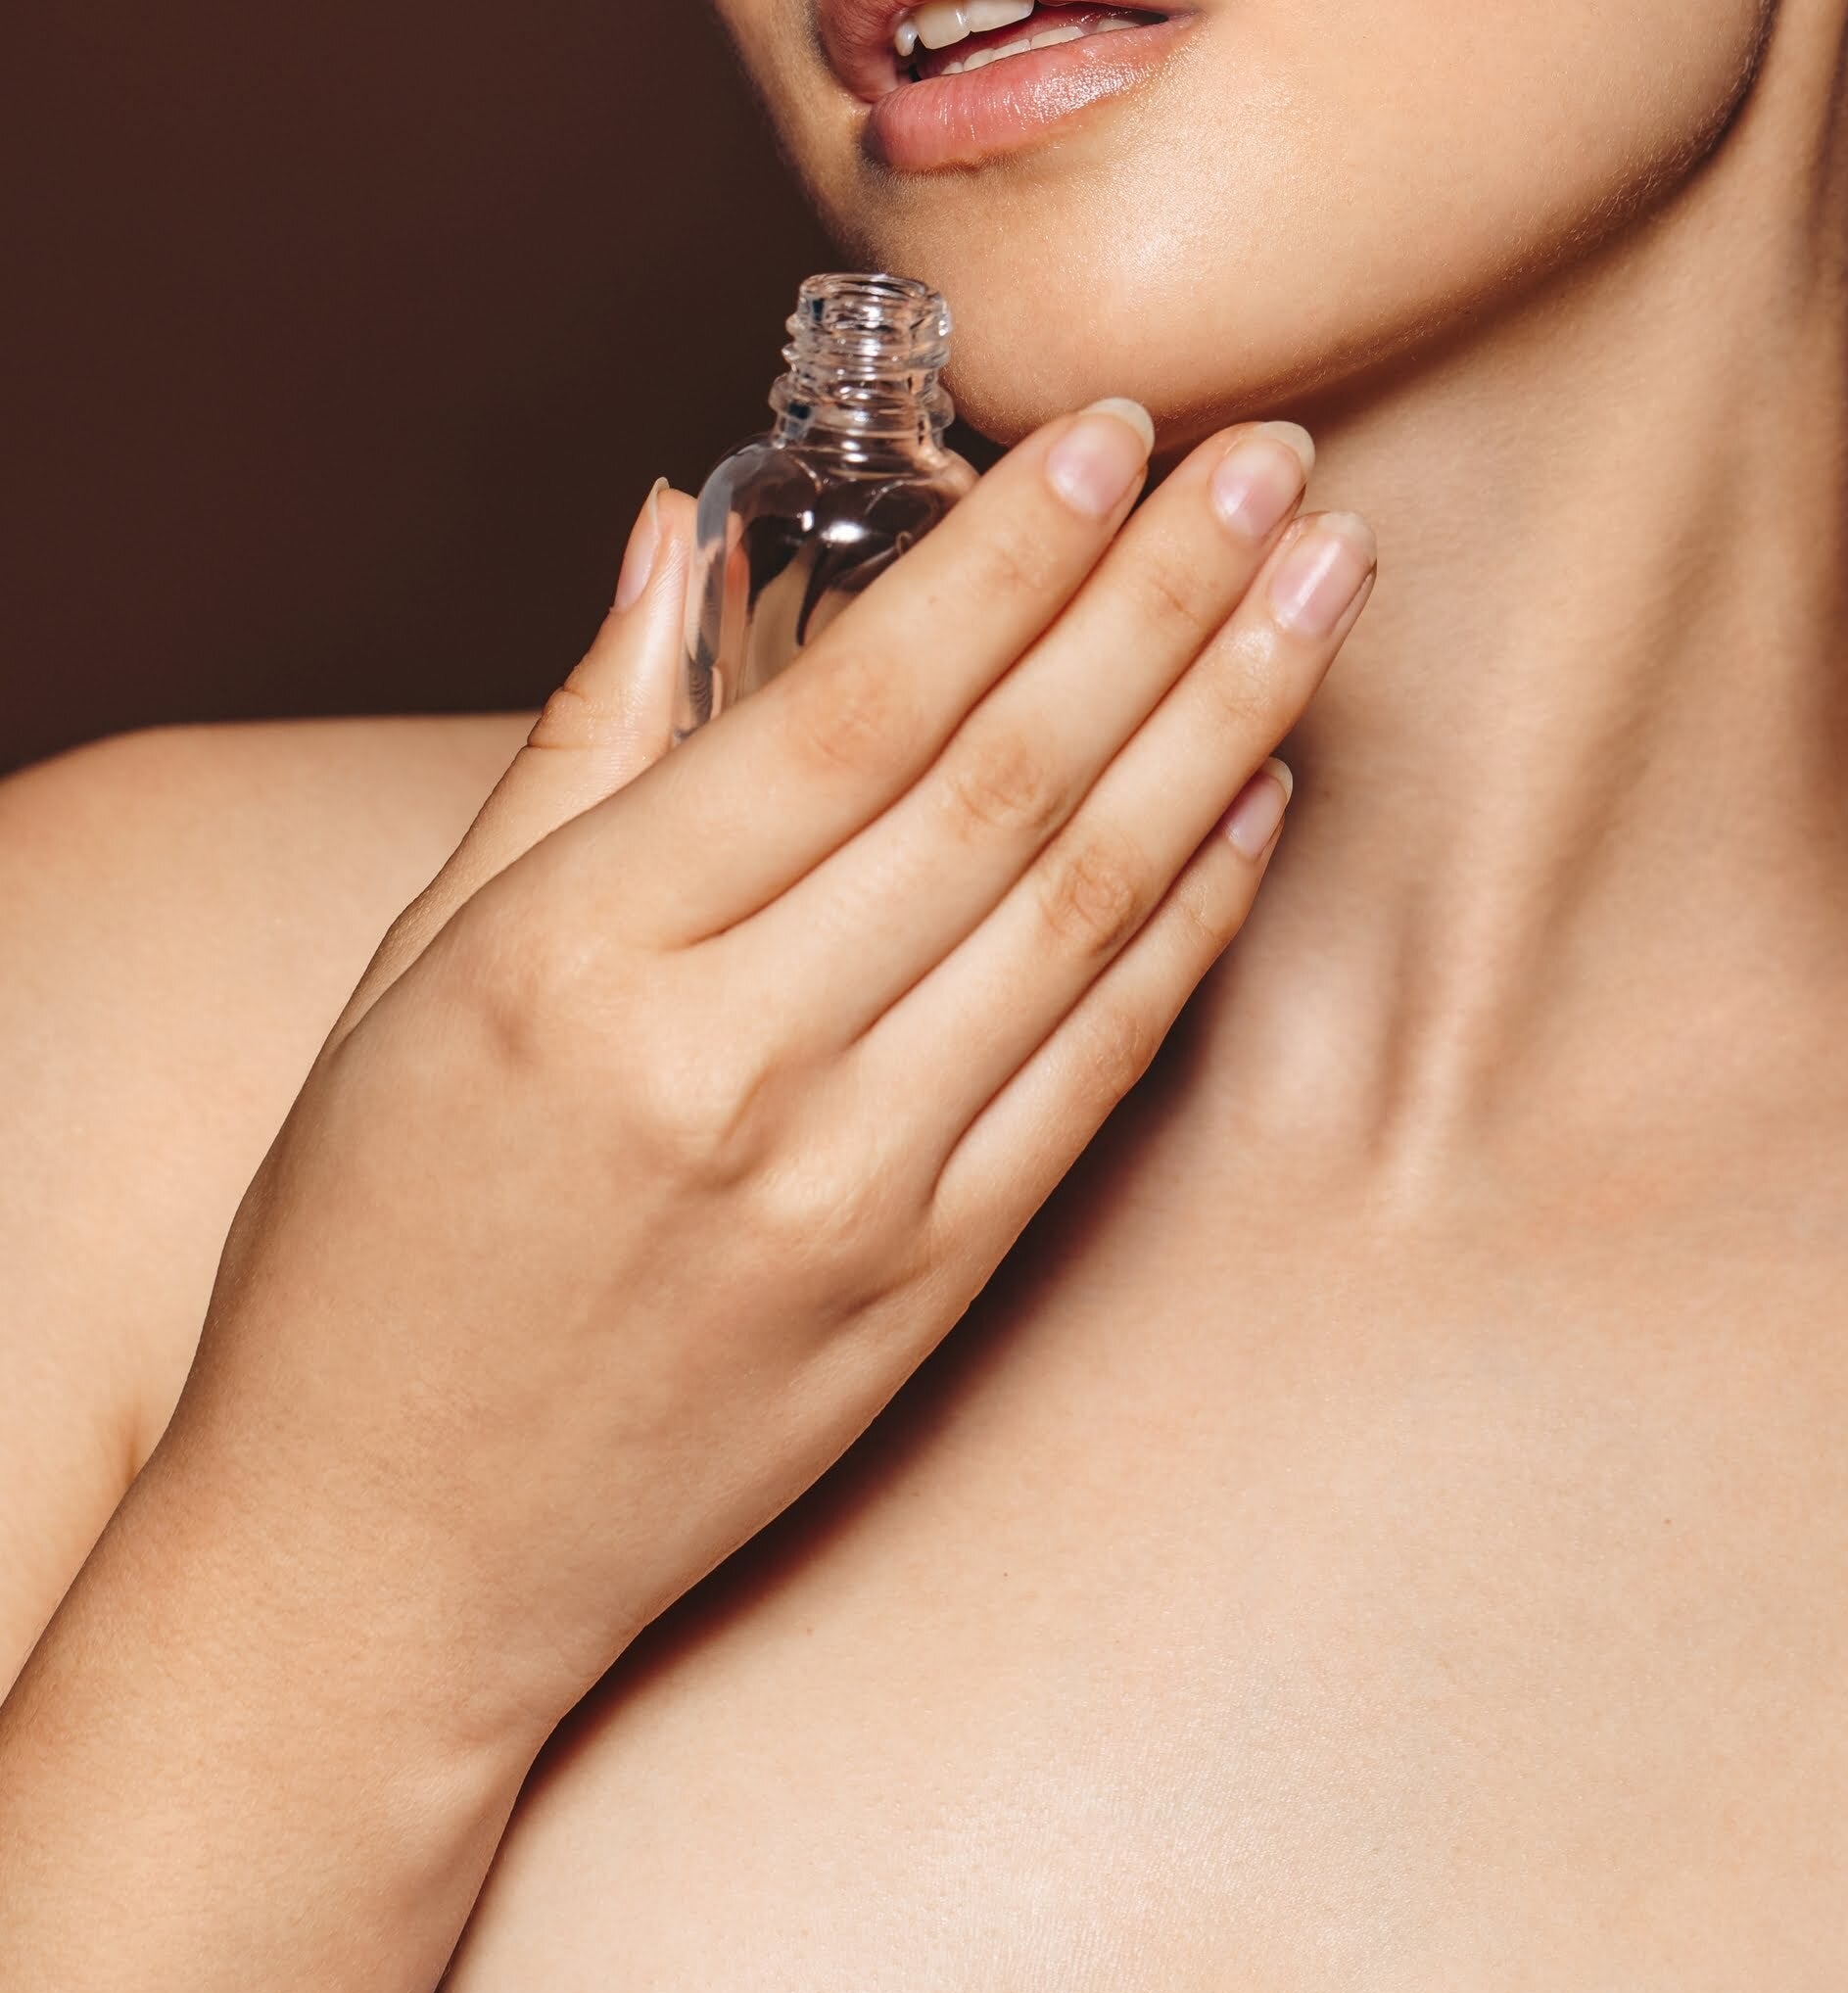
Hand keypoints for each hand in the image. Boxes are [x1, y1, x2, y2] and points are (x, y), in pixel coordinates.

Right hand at [140, 404, 1369, 1748]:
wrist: (382, 1563)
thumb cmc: (374, 1236)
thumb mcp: (419, 959)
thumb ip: (582, 736)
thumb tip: (673, 524)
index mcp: (585, 954)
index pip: (855, 704)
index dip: (1009, 555)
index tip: (1115, 429)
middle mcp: (736, 1063)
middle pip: (1008, 780)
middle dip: (1166, 595)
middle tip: (1280, 456)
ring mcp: (852, 1185)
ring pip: (1088, 901)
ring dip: (1228, 718)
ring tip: (1329, 579)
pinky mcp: (928, 1284)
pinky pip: (1101, 1060)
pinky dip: (1197, 911)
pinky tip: (1267, 783)